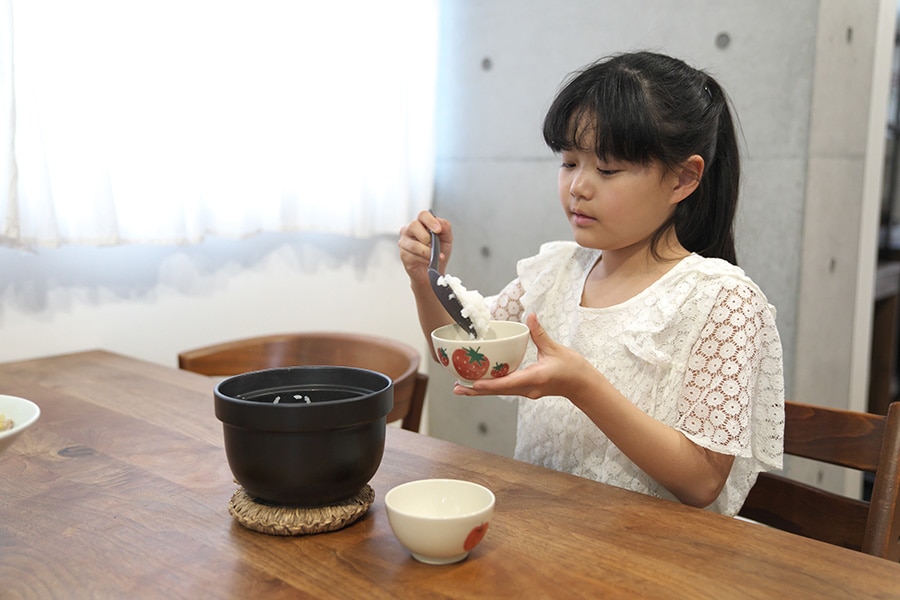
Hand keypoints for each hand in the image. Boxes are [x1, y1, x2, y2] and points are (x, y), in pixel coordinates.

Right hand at [398, 210, 453, 284]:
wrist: (434, 270)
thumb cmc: (438, 252)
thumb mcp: (446, 239)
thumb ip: (445, 228)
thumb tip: (440, 223)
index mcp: (421, 223)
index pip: (423, 215)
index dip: (430, 221)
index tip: (438, 230)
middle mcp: (410, 230)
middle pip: (413, 225)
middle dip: (426, 236)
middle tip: (434, 244)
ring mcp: (404, 242)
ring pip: (414, 244)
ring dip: (427, 252)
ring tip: (436, 256)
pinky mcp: (403, 255)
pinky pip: (412, 255)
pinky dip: (424, 259)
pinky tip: (429, 261)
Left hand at [454, 313, 588, 399]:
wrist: (583, 385)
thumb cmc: (573, 368)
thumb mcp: (555, 348)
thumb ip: (539, 333)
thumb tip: (530, 315)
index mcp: (535, 378)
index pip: (508, 383)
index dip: (489, 384)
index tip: (473, 384)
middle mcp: (528, 388)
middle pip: (498, 391)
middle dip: (477, 391)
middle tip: (457, 388)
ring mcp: (527, 392)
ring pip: (501, 392)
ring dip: (482, 390)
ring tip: (462, 388)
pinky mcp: (527, 391)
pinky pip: (507, 389)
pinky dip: (492, 387)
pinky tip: (480, 383)